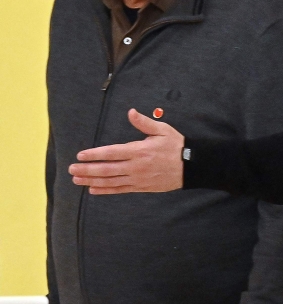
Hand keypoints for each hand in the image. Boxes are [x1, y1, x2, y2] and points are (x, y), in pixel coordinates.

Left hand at [69, 109, 184, 193]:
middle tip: (71, 169)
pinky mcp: (141, 187)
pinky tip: (93, 190)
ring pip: (110, 181)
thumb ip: (144, 123)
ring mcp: (137, 178)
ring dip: (91, 181)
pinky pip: (119, 190)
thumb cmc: (176, 145)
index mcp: (139, 150)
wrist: (191, 166)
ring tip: (77, 180)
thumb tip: (130, 112)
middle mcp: (135, 166)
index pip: (111, 153)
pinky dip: (105, 190)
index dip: (94, 155)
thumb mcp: (163, 130)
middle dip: (86, 170)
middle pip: (106, 170)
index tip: (80, 155)